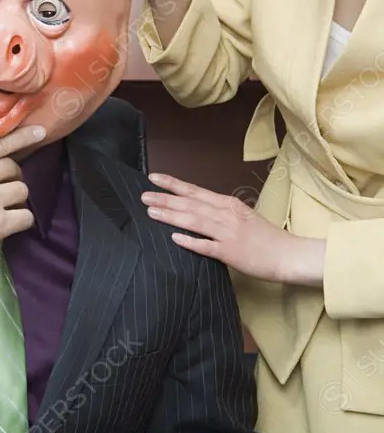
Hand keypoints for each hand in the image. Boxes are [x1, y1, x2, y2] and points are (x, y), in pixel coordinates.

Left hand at [141, 173, 326, 285]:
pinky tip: (174, 238)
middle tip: (143, 196)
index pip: (195, 191)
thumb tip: (193, 208)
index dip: (173, 184)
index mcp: (228, 204)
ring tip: (151, 212)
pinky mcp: (231, 253)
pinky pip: (207, 247)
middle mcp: (227, 215)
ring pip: (195, 221)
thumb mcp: (241, 216)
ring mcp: (229, 233)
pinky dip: (191, 241)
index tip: (153, 178)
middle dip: (165, 199)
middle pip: (191, 205)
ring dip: (172, 216)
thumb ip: (218, 212)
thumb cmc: (264, 236)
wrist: (289, 254)